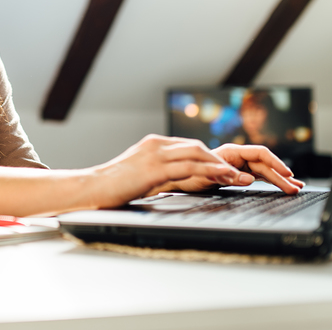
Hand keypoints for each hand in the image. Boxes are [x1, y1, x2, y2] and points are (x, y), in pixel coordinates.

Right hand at [86, 135, 246, 208]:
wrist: (90, 188)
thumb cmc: (112, 187)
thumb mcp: (139, 174)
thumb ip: (157, 172)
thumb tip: (174, 181)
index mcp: (153, 144)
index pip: (189, 147)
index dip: (211, 158)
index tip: (227, 169)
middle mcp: (156, 144)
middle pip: (197, 147)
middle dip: (220, 160)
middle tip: (240, 172)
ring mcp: (155, 154)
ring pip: (197, 154)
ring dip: (221, 166)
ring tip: (240, 177)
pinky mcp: (154, 169)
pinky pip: (188, 168)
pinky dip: (209, 172)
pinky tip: (223, 179)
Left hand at [151, 143, 304, 194]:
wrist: (174, 178)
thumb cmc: (186, 175)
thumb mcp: (205, 177)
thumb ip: (227, 176)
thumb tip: (249, 179)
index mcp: (230, 152)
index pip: (260, 154)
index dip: (275, 163)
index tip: (287, 174)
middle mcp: (236, 157)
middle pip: (265, 164)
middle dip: (281, 176)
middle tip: (296, 188)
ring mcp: (238, 165)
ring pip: (264, 171)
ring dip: (279, 179)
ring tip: (295, 188)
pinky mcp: (237, 174)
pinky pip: (258, 176)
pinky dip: (271, 181)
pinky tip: (281, 186)